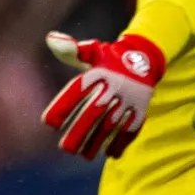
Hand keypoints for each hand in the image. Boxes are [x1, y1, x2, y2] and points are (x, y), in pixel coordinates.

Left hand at [41, 32, 164, 159]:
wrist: (146, 57)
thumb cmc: (109, 57)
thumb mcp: (91, 51)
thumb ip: (70, 50)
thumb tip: (50, 39)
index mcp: (98, 74)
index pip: (77, 91)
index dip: (63, 107)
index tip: (49, 122)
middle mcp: (113, 87)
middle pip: (93, 113)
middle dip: (79, 132)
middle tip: (64, 148)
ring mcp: (129, 99)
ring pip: (111, 125)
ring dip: (97, 142)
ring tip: (83, 155)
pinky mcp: (141, 109)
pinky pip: (131, 128)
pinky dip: (122, 142)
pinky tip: (110, 154)